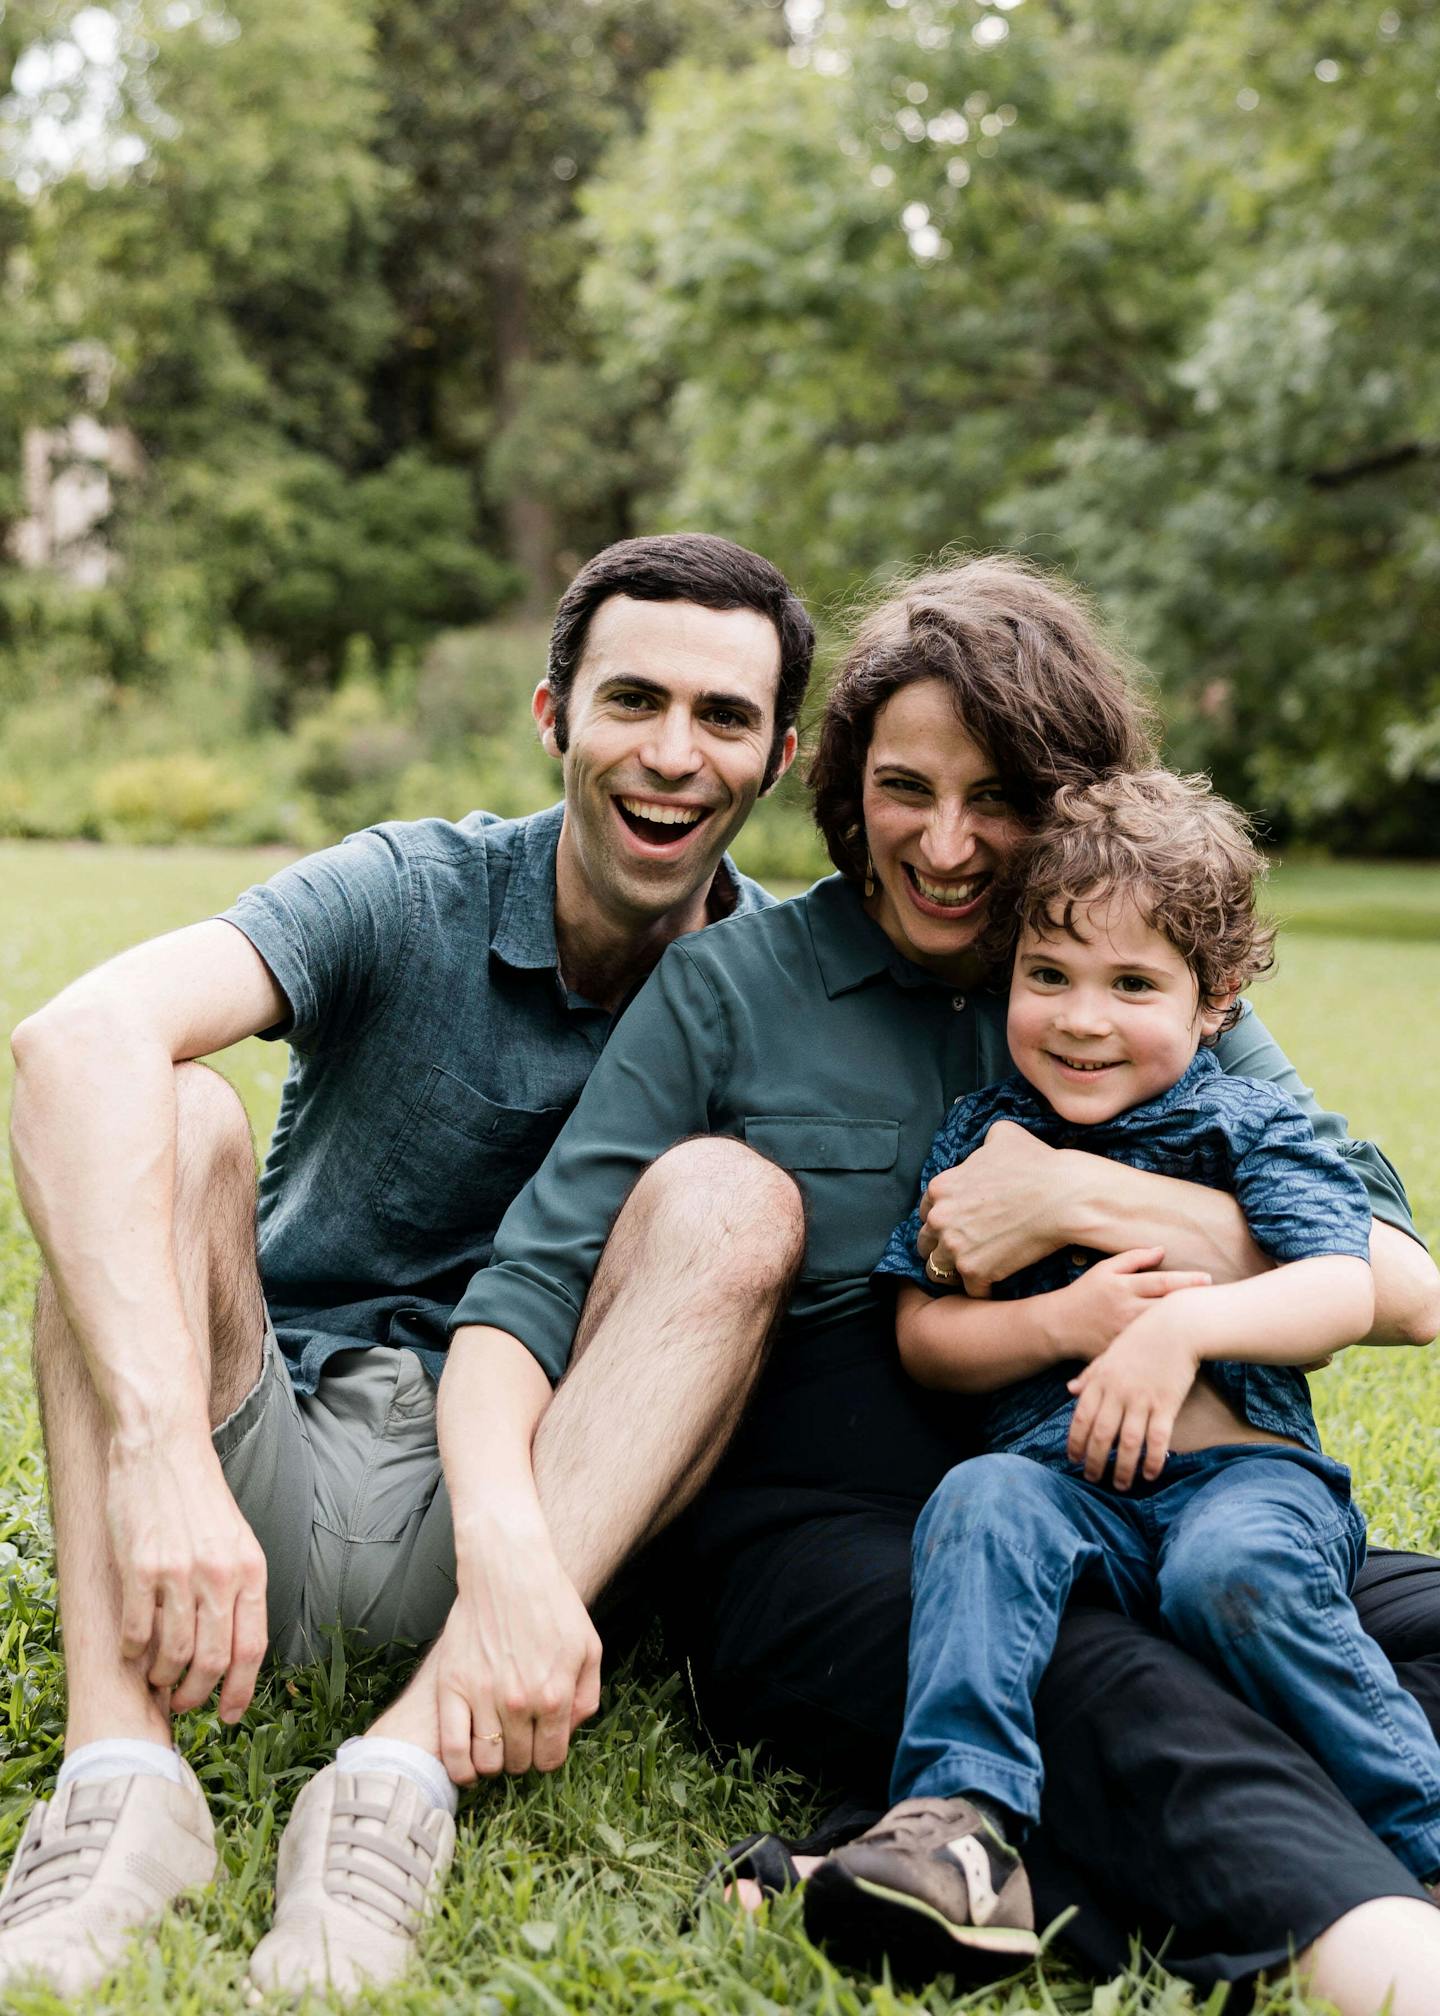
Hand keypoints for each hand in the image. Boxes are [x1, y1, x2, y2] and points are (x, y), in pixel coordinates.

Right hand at [107, 1434, 267, 1720]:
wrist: (163, 1448)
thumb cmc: (199, 1495)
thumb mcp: (236, 1539)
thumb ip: (238, 1588)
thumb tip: (232, 1648)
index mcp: (250, 1568)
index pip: (252, 1648)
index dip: (240, 1690)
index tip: (229, 1716)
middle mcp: (219, 1575)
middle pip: (212, 1661)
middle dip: (197, 1694)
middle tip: (185, 1703)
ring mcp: (178, 1573)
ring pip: (172, 1654)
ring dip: (162, 1678)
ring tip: (157, 1680)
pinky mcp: (139, 1568)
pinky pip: (135, 1632)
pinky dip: (132, 1653)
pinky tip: (132, 1652)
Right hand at [435, 1533, 601, 1784]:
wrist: (507, 1567)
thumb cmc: (552, 1603)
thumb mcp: (588, 1647)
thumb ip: (586, 1696)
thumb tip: (569, 1732)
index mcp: (555, 1694)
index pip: (550, 1758)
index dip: (546, 1756)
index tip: (540, 1744)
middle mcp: (518, 1702)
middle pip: (519, 1763)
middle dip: (521, 1756)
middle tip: (517, 1737)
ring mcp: (482, 1695)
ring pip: (486, 1762)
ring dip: (492, 1761)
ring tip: (494, 1745)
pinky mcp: (451, 1686)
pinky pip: (451, 1750)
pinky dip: (459, 1768)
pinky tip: (467, 1763)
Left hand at [919, 1121, 1073, 1295]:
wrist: (1064, 1197)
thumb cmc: (1037, 1163)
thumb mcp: (1003, 1135)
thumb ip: (984, 1142)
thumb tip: (986, 1144)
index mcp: (941, 1187)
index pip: (926, 1210)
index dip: (942, 1217)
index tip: (957, 1223)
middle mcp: (940, 1219)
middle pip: (925, 1242)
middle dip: (941, 1245)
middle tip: (965, 1248)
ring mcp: (955, 1248)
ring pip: (938, 1271)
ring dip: (954, 1272)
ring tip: (974, 1270)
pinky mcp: (974, 1273)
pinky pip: (969, 1291)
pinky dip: (982, 1290)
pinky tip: (995, 1284)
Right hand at [1055, 1248, 1211, 1359]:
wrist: (1059, 1327)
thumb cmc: (1084, 1294)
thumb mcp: (1104, 1269)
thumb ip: (1133, 1258)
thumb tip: (1161, 1250)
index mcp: (1124, 1287)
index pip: (1162, 1282)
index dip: (1187, 1280)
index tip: (1207, 1279)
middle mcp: (1127, 1311)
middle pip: (1168, 1307)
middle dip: (1193, 1303)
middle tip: (1218, 1300)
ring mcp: (1127, 1334)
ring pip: (1163, 1330)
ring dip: (1186, 1325)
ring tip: (1209, 1322)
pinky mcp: (1125, 1352)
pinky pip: (1151, 1351)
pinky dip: (1170, 1348)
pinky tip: (1188, 1347)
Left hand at [1066, 1302, 1203, 1489]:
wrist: (1177, 1325)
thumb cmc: (1143, 1337)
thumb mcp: (1110, 1352)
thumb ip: (1090, 1374)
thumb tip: (1069, 1390)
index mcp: (1101, 1379)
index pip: (1081, 1417)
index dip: (1076, 1441)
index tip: (1073, 1459)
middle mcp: (1118, 1392)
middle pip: (1102, 1435)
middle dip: (1095, 1461)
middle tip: (1092, 1479)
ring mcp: (1142, 1399)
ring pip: (1128, 1442)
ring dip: (1123, 1468)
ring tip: (1121, 1485)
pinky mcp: (1167, 1404)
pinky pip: (1158, 1439)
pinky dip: (1152, 1459)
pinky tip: (1150, 1474)